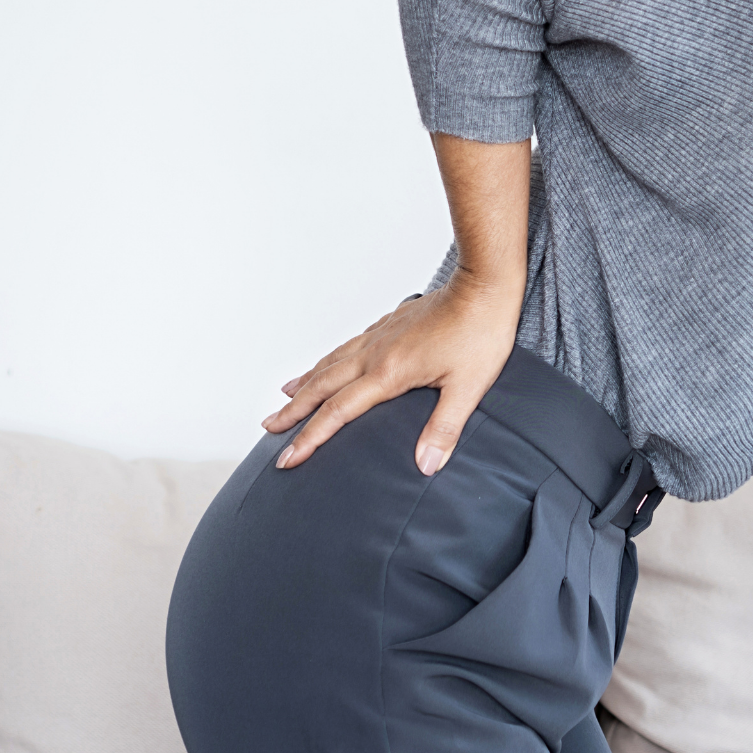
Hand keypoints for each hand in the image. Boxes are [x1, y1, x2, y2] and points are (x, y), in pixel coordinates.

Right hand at [262, 269, 520, 473]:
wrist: (483, 285)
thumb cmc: (480, 333)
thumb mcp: (469, 388)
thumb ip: (444, 429)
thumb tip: (426, 466)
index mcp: (388, 372)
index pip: (338, 412)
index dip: (310, 438)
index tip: (287, 458)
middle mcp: (375, 353)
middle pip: (322, 385)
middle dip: (293, 410)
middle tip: (268, 427)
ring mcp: (380, 336)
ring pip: (331, 362)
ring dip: (305, 382)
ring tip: (283, 395)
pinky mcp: (390, 324)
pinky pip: (348, 346)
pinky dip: (329, 359)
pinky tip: (328, 362)